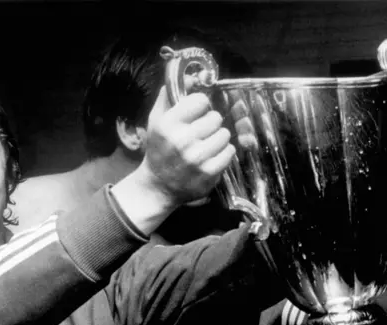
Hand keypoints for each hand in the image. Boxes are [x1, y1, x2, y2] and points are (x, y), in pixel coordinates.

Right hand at [139, 86, 235, 205]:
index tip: (195, 114)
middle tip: (200, 133)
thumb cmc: (159, 149)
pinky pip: (229, 152)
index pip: (200, 100)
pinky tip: (210, 157)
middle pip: (215, 118)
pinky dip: (223, 154)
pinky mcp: (209, 173)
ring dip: (218, 139)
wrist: (158, 186)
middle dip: (210, 124)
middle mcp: (182, 141)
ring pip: (225, 134)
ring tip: (205, 146)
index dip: (200, 106)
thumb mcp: (157, 120)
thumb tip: (194, 75)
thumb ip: (171, 95)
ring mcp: (197, 158)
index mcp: (168, 124)